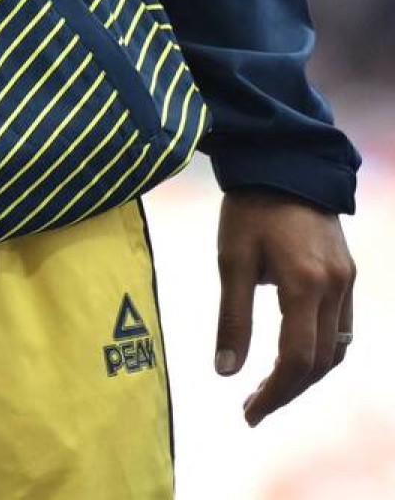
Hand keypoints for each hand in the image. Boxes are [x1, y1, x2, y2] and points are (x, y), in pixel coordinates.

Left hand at [214, 189, 354, 426]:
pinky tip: (295, 353)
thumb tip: (224, 372)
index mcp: (304, 284)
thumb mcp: (231, 258)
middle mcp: (334, 286)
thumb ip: (232, 317)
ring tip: (271, 386)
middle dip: (288, 390)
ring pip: (336, 347)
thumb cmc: (250, 206)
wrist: (284, 159)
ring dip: (307, 373)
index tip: (248, 413)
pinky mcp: (347, 271)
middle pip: (320, 361)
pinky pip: (342, 325)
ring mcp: (346, 279)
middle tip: (253, 406)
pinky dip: (321, 348)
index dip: (274, 393)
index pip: (296, 360)